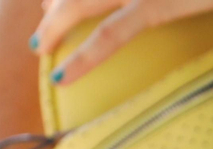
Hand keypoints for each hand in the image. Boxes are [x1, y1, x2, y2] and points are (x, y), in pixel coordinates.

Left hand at [32, 0, 212, 84]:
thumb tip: (170, 6)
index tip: (56, 2)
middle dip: (57, 4)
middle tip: (45, 28)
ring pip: (81, 2)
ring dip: (57, 24)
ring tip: (42, 46)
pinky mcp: (158, 2)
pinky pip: (111, 34)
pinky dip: (82, 56)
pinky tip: (64, 76)